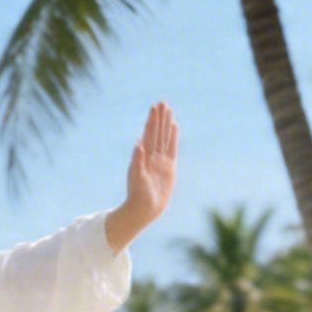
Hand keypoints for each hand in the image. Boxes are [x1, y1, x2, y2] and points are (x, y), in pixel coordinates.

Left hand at [115, 101, 174, 240]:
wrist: (144, 209)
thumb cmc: (137, 194)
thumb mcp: (136, 177)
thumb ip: (137, 160)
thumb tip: (138, 144)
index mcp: (143, 156)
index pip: (149, 134)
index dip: (152, 120)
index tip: (154, 107)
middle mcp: (151, 156)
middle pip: (157, 133)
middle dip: (159, 118)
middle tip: (162, 102)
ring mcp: (160, 161)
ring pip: (164, 138)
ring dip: (166, 124)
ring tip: (169, 110)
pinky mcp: (168, 168)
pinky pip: (172, 149)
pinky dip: (173, 138)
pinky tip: (174, 127)